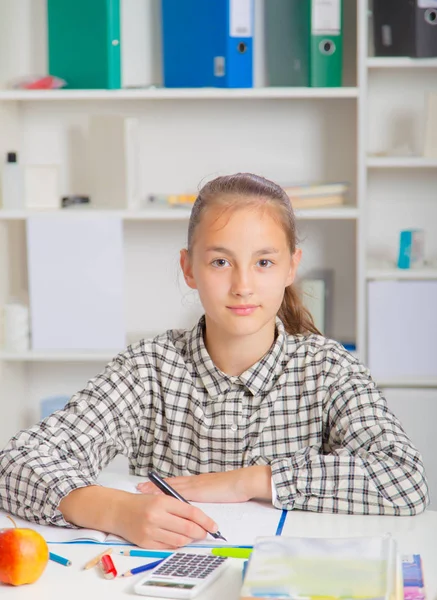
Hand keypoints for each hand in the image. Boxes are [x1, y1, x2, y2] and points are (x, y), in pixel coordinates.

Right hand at [113, 493, 218, 548]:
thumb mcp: (161, 497)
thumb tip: (199, 519)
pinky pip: (168, 547)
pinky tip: (178, 539)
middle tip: (205, 533)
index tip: (213, 526)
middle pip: (187, 528)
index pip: (191, 511)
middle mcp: (156, 516)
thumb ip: (178, 507)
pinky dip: (177, 544)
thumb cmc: (142, 503)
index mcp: (163, 501)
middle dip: (201, 532)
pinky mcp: (145, 543)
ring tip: (192, 536)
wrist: (119, 511)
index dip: (205, 520)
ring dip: (190, 540)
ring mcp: (150, 531)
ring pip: (180, 540)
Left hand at [136, 466, 271, 502]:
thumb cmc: (232, 487)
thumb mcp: (215, 490)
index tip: (150, 484)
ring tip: (144, 490)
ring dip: (158, 489)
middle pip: (170, 483)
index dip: (162, 484)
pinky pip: (180, 493)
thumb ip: (205, 494)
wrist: (241, 482)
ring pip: (172, 487)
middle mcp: (194, 482)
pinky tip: (160, 497)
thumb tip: (197, 503)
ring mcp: (195, 485)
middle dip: (155, 485)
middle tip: (140, 486)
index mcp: (198, 482)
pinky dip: (169, 495)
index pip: (176, 482)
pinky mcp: (199, 491)